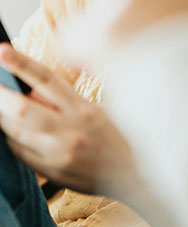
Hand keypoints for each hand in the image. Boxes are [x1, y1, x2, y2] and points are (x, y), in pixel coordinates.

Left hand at [0, 44, 139, 198]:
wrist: (135, 176)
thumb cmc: (119, 135)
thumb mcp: (99, 109)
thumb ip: (64, 100)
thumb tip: (29, 89)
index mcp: (84, 110)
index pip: (46, 81)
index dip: (21, 63)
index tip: (1, 50)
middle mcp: (69, 132)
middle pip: (21, 110)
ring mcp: (58, 155)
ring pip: (14, 133)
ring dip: (1, 116)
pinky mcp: (51, 172)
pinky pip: (19, 152)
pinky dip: (11, 138)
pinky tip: (11, 129)